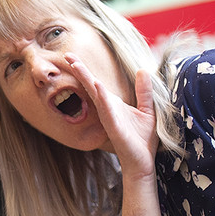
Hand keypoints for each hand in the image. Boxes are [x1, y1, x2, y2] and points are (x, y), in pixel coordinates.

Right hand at [65, 52, 158, 179]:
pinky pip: (107, 110)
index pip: (95, 82)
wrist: (143, 162)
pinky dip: (102, 98)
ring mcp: (109, 117)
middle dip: (79, 70)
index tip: (72, 56)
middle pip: (90, 85)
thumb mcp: (147, 109)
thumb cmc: (143, 139)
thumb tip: (143, 70)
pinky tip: (97, 86)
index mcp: (112, 103)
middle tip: (67, 54)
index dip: (85, 69)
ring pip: (95, 95)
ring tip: (77, 64)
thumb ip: (144, 91)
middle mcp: (107, 108)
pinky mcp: (114, 127)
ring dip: (87, 79)